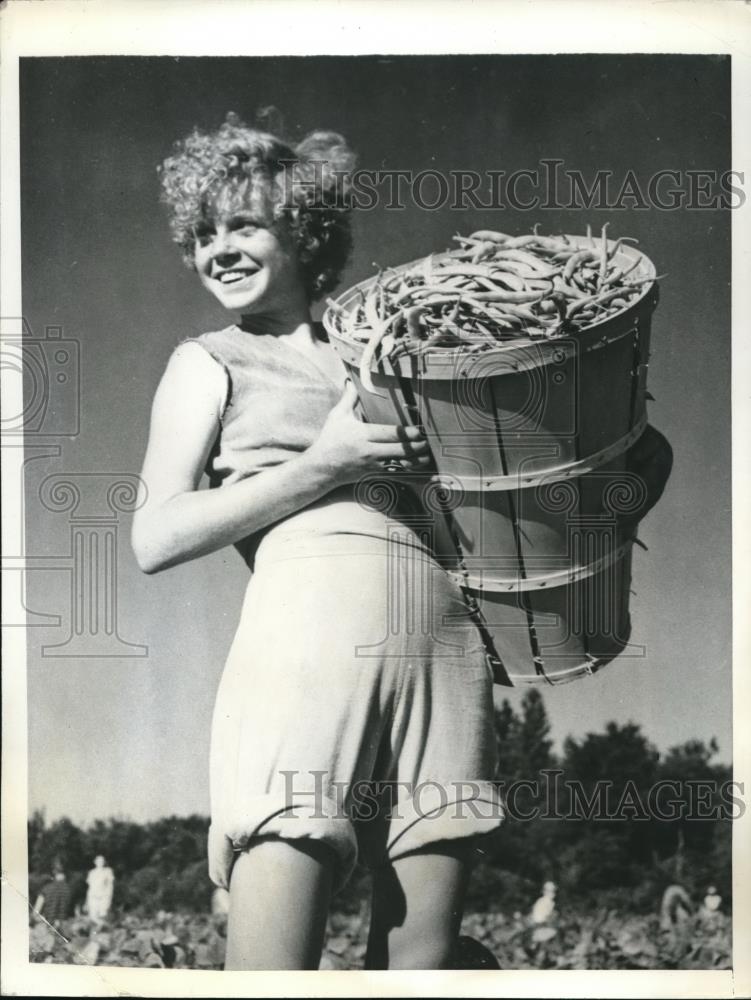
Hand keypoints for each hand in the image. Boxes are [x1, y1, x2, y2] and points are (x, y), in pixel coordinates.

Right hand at [305, 379, 431, 486]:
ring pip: (400, 465)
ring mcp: (373, 466)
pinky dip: (408, 474)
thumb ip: (348, 399)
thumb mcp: (337, 416)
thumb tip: (350, 380)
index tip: (421, 430)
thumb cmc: (330, 440)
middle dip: (417, 447)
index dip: (408, 433)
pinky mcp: (374, 475)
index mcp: (363, 435)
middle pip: (400, 450)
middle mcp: (370, 451)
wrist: (321, 468)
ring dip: (416, 461)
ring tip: (428, 455)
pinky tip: (419, 471)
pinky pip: (395, 476)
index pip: (390, 434)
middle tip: (430, 442)